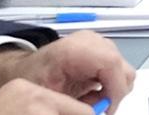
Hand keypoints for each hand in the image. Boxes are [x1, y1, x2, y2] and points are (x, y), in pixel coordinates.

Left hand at [0, 33, 131, 109]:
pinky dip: (109, 83)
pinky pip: (117, 68)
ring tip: (91, 98)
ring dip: (112, 88)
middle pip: (122, 67)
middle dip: (114, 92)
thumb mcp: (51, 97)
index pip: (111, 63)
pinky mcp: (101, 47)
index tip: (107, 109)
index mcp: (73, 50)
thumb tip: (100, 113)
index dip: (115, 90)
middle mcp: (89, 40)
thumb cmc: (32, 80)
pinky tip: (92, 90)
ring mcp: (97, 42)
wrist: (26, 70)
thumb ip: (78, 106)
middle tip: (97, 108)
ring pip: (123, 69)